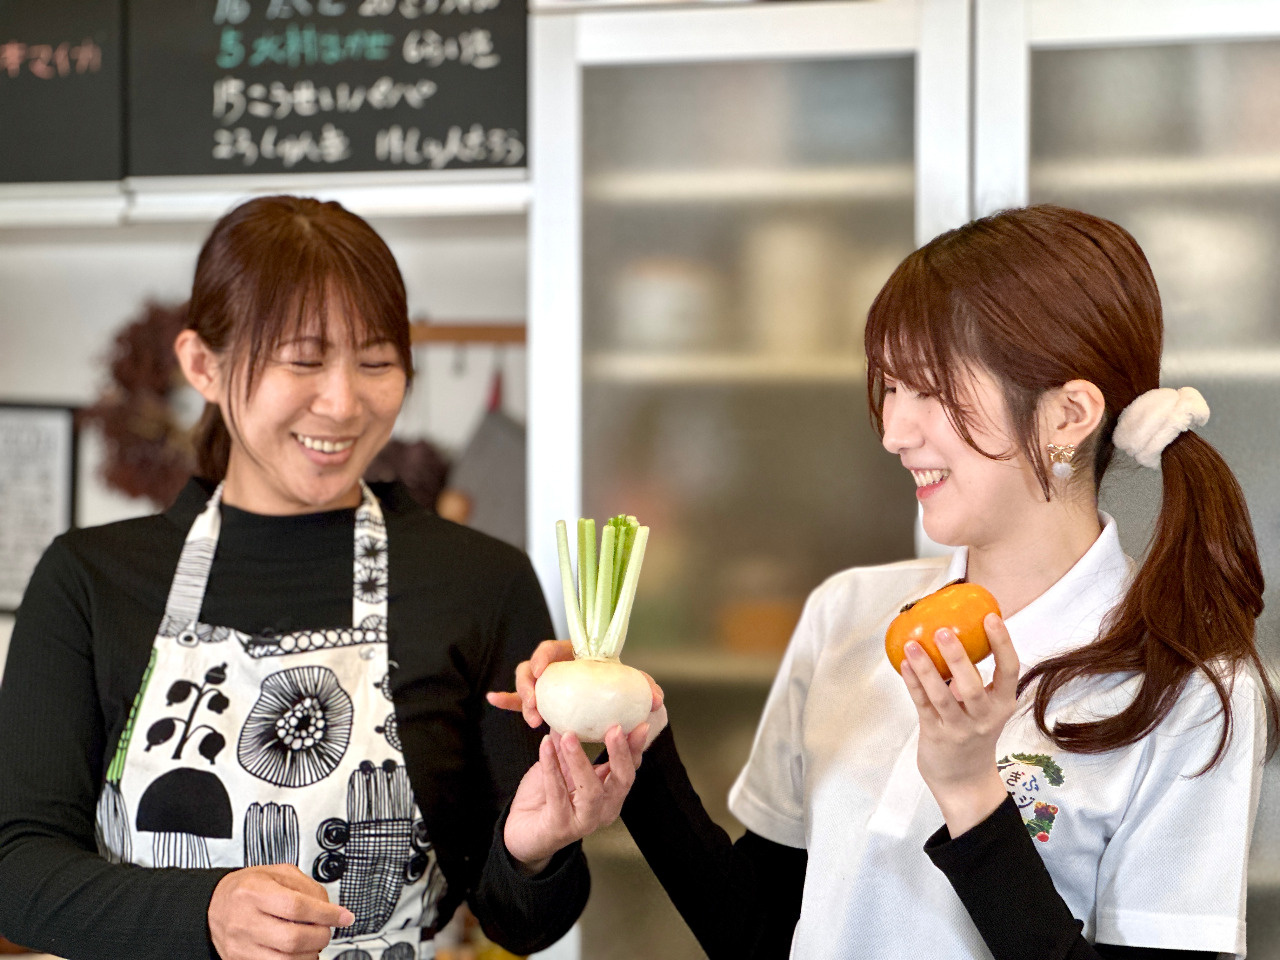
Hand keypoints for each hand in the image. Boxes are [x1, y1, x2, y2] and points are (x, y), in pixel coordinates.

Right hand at [208, 864, 353, 959]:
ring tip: (314, 941)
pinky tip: (301, 952)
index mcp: (254, 892)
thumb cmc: (247, 888)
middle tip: (327, 929)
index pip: (297, 907)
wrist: (214, 906)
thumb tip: (330, 908)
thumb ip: (306, 886)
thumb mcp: (277, 873)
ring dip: (310, 954)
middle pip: (293, 938)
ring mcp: (241, 946)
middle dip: (320, 936)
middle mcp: (245, 921)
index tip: (344, 916)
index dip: (326, 914)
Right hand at [486, 639, 665, 742]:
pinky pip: (515, 699)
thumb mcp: (630, 685)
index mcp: (573, 655)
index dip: (543, 656)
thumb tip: (658, 699)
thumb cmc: (615, 684)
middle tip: (535, 705)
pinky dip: (504, 699)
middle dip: (528, 685)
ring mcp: (544, 685)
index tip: (543, 669)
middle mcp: (555, 668)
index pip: (551, 648)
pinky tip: (492, 699)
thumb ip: (643, 687)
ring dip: (521, 699)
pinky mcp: (537, 700)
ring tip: (532, 720)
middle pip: (531, 668)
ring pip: (523, 684)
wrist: (609, 698)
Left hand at [503, 722, 649, 873]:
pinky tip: (545, 745)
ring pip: (592, 791)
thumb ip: (569, 742)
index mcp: (610, 793)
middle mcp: (604, 809)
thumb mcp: (562, 765)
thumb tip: (572, 707)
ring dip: (581, 760)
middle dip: (620, 753)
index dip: (636, 747)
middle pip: (622, 781)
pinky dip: (551, 767)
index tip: (640, 723)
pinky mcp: (560, 827)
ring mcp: (584, 821)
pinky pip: (557, 794)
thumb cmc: (546, 798)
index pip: (630, 768)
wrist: (523, 831)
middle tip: (615, 728)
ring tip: (569, 735)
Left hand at [900, 612, 1018, 837]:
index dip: (1002, 644)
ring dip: (926, 669)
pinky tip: (904, 664)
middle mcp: (984, 718)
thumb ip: (976, 677)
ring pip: (942, 697)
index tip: (992, 618)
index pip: (1010, 671)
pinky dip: (913, 683)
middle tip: (944, 631)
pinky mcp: (936, 735)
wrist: (964, 780)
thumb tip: (959, 629)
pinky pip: (922, 705)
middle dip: (958, 659)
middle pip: (973, 687)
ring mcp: (959, 729)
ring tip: (913, 644)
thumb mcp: (986, 707)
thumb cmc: (974, 732)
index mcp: (1003, 704)